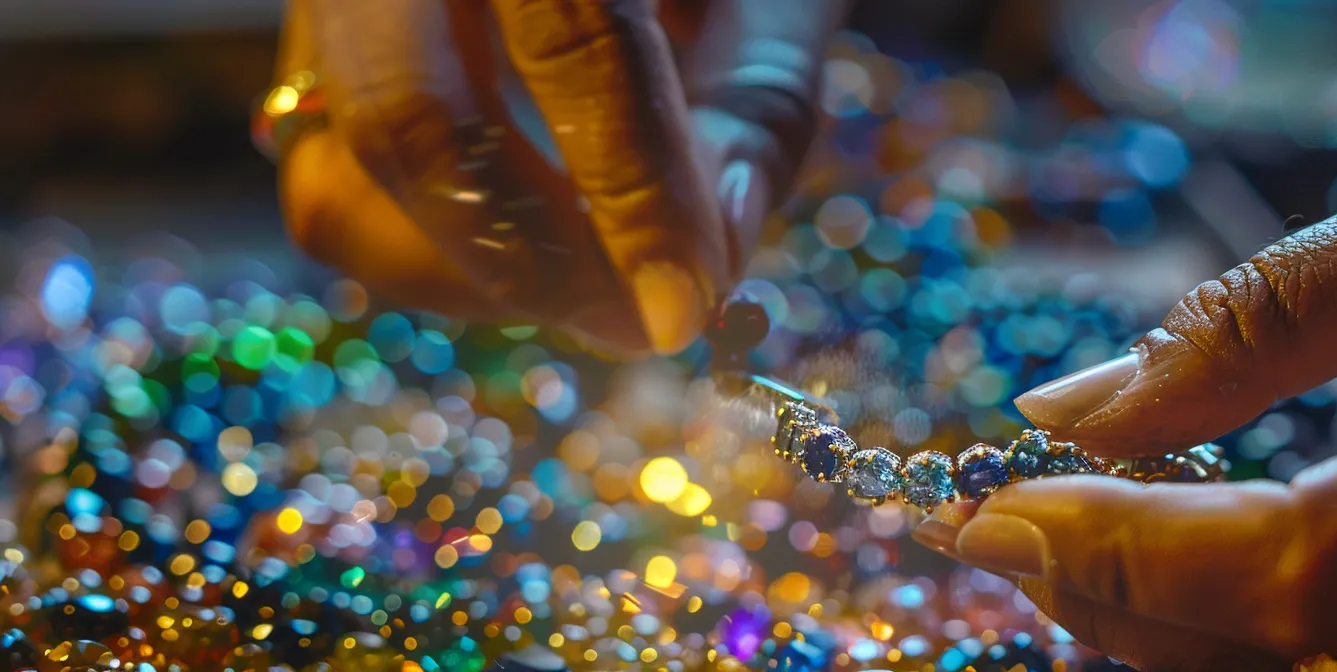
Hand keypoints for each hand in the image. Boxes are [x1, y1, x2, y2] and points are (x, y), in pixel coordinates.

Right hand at [275, 0, 839, 354]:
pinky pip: (334, 187)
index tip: (687, 309)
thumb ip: (762, 97)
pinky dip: (436, 250)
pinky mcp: (308, 56)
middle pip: (414, 120)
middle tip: (640, 324)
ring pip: (338, 183)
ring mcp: (328, 5)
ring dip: (473, 274)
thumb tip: (719, 257)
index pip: (576, 46)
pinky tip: (538, 242)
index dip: (637, 197)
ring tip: (598, 283)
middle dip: (533, 261)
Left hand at [914, 144, 1336, 669]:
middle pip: (1296, 661)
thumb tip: (1070, 413)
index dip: (1137, 556)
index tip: (999, 512)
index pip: (1320, 561)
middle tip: (1014, 525)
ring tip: (1089, 547)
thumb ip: (1256, 319)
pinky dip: (1243, 659)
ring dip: (1163, 643)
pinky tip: (1185, 593)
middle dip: (1117, 604)